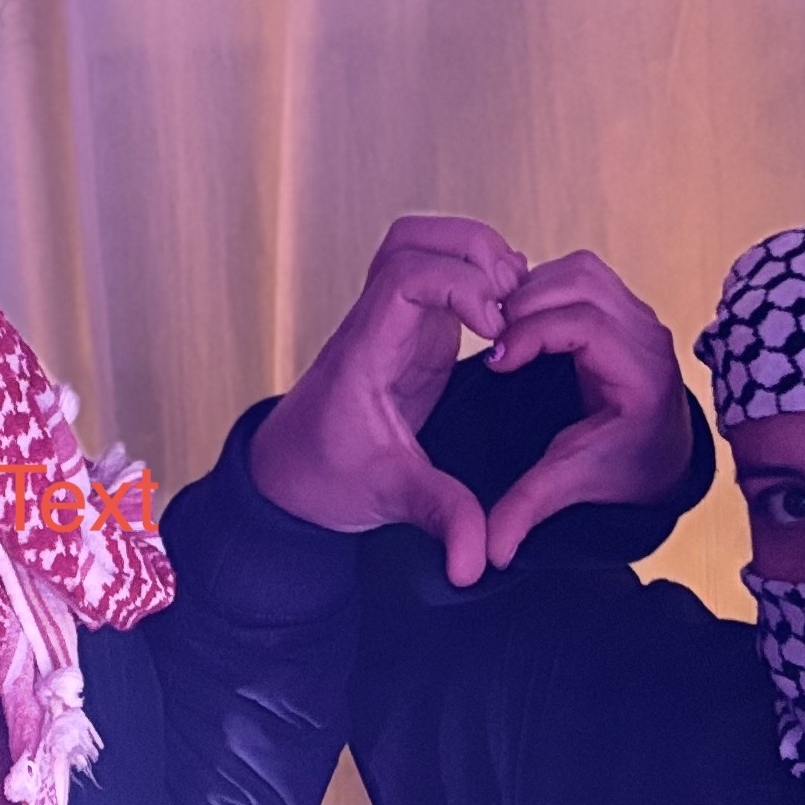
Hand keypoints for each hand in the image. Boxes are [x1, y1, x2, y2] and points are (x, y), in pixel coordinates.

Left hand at [251, 215, 528, 586]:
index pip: (403, 277)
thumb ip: (439, 520)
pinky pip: (439, 273)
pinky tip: (504, 317)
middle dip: (470, 249)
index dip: (458, 284)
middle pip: (410, 238)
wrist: (293, 475)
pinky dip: (474, 276)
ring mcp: (389, 320)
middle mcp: (374, 323)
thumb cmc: (328, 478)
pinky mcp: (408, 328)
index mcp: (365, 352)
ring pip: (422, 245)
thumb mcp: (391, 499)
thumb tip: (476, 565)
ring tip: (511, 303)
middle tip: (509, 298)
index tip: (495, 327)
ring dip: (473, 255)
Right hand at [474, 250, 699, 570]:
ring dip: (535, 289)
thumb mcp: (572, 484)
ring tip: (504, 326)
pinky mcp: (624, 306)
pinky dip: (545, 285)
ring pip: (582, 270)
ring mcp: (638, 316)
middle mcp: (647, 337)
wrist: (659, 456)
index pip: (585, 324)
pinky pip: (582, 274)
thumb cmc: (622, 466)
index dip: (533, 334)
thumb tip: (490, 553)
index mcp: (641, 377)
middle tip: (491, 337)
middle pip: (582, 283)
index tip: (496, 360)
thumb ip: (528, 509)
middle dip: (526, 304)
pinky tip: (522, 319)